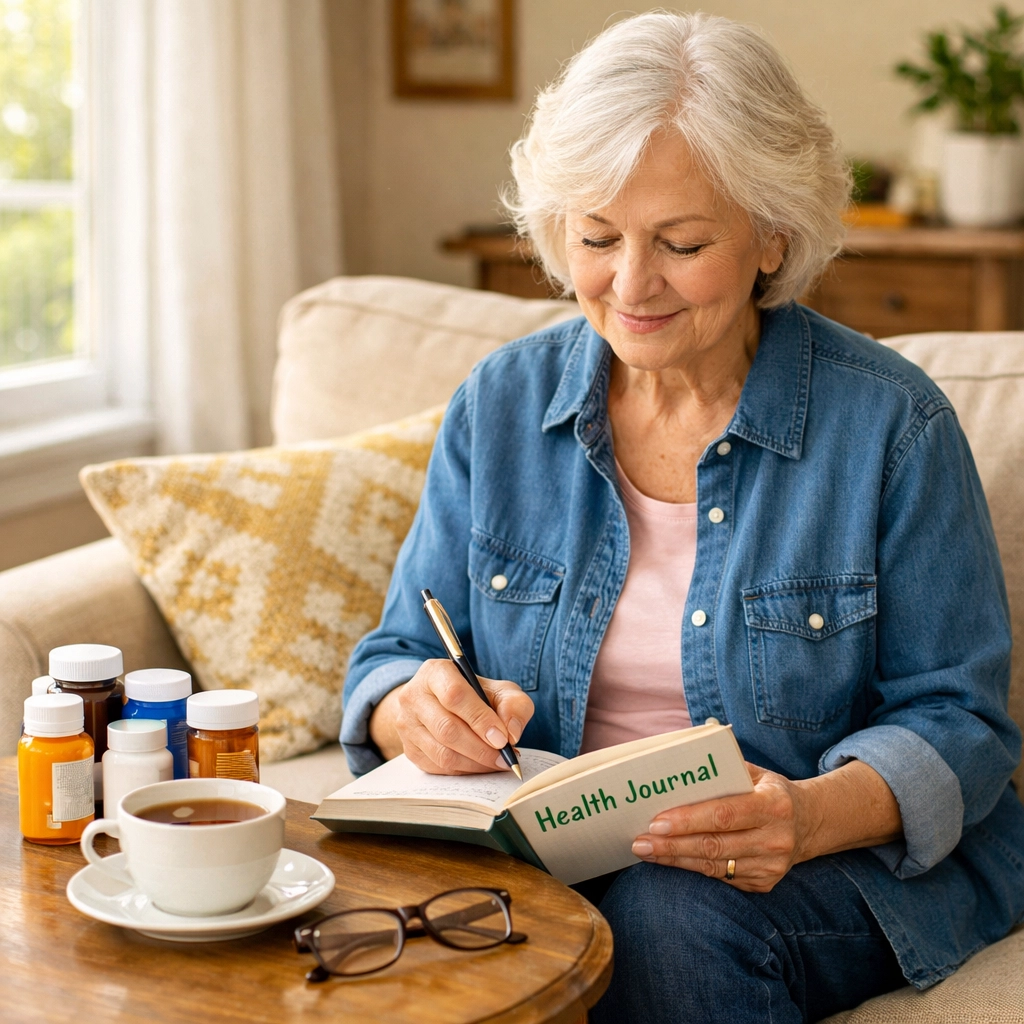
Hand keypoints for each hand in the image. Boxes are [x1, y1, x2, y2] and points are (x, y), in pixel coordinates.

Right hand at [369, 659, 534, 774]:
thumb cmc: (473, 695)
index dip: (480, 719)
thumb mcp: (498, 689)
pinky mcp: (408, 749)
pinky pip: (438, 768)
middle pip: (447, 729)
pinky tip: (480, 766)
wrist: (438, 703)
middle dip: (481, 749)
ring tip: (497, 763)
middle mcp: (414, 696)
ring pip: (442, 753)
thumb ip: (513, 704)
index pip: (455, 695)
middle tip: (505, 758)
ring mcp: (407, 725)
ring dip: (474, 764)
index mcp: (435, 673)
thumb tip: (512, 732)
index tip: (503, 739)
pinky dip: (464, 771)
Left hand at [630, 763, 813, 892]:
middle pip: (714, 845)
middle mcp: (775, 839)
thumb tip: (680, 762)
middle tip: (640, 841)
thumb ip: (724, 768)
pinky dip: (692, 868)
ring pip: (713, 866)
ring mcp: (771, 866)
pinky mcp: (764, 883)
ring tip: (646, 851)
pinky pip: (721, 878)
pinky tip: (670, 859)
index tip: (656, 822)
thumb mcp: (756, 772)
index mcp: (773, 805)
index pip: (723, 814)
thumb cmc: (769, 791)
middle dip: (672, 844)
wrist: (808, 822)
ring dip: (676, 859)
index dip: (688, 820)